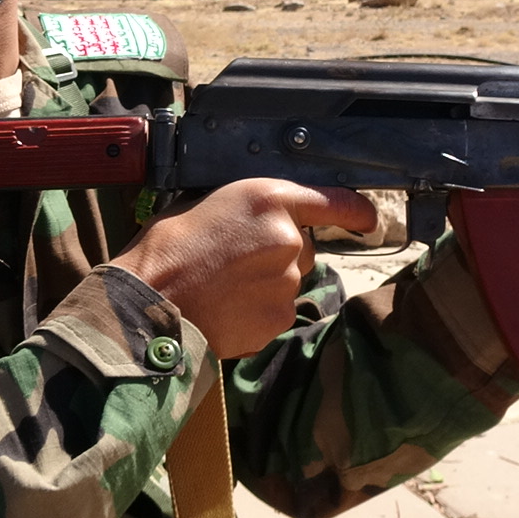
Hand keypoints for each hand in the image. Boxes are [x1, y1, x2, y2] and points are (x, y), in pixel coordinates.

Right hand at [109, 179, 375, 359]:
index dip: (357, 211)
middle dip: (279, 253)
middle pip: (303, 246)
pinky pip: (277, 310)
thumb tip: (263, 218)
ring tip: (223, 286)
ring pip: (288, 280)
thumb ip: (249, 210)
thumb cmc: (167, 247)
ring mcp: (287, 282)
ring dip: (266, 283)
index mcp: (269, 200)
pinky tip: (225, 306)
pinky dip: (257, 310)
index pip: (335, 202)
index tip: (368, 220)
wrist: (150, 302)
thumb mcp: (207, 203)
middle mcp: (289, 239)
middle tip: (234, 260)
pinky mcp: (279, 317)